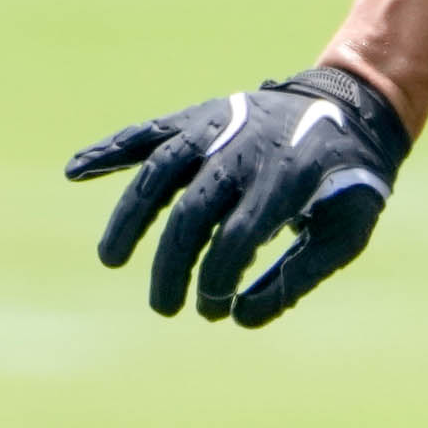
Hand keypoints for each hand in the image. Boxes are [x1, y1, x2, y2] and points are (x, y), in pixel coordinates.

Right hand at [66, 64, 410, 326]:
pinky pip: (147, 134)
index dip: (220, 276)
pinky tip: (76, 170)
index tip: (214, 308)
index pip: (239, 234)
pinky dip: (111, 150)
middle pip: (193, 211)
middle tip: (164, 308)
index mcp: (287, 177)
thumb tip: (240, 319)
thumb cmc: (348, 183)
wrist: (351, 108)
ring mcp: (217, 127)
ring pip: (160, 171)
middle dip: (174, 264)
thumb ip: (298, 278)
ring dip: (131, 216)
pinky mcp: (197, 118)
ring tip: (111, 258)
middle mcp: (245, 148)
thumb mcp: (345, 233)